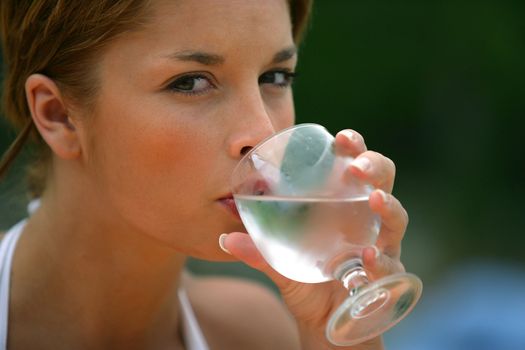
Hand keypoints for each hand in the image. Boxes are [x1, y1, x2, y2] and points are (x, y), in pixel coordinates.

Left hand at [221, 129, 408, 348]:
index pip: (353, 164)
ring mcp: (380, 243)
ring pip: (396, 217)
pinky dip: (381, 260)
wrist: (321, 317)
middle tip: (357, 167)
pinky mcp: (385, 274)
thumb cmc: (304, 276)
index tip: (341, 138)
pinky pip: (390, 263)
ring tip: (374, 200)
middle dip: (375, 166)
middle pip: (383, 180)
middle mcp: (366, 217)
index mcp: (342, 201)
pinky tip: (367, 256)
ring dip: (388, 205)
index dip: (354, 146)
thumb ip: (257, 249)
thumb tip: (225, 239)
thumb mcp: (278, 260)